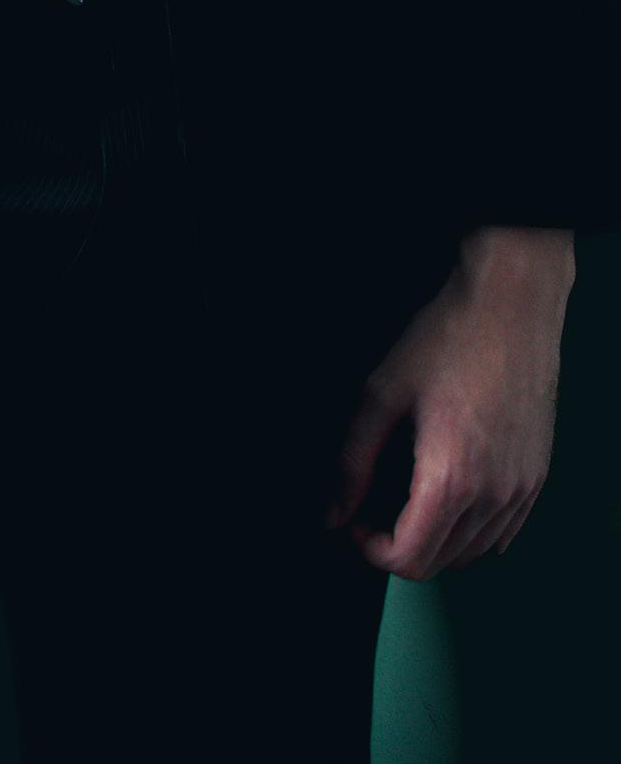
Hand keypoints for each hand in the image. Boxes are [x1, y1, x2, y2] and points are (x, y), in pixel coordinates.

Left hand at [327, 225, 573, 579]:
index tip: (356, 523)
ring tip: (409, 498)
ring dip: (435, 539)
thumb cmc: (446, 342)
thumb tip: (333, 514)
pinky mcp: (537, 478)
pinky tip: (449, 496)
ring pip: (473, 551)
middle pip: (441, 562)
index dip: (373, 551)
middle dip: (400, 546)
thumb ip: (353, 462)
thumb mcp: (382, 394)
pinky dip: (471, 530)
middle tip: (375, 510)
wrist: (510, 308)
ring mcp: (521, 490)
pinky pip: (503, 532)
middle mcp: (494, 496)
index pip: (411, 559)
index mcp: (451, 480)